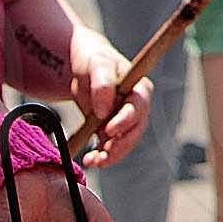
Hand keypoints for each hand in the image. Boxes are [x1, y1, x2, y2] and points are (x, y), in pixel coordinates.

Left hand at [68, 30, 148, 168]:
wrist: (83, 68)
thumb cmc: (93, 61)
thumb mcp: (96, 64)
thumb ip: (102, 83)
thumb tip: (103, 109)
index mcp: (139, 87)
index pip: (139, 107)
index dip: (126, 121)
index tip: (108, 130)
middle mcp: (136, 106)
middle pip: (136, 129)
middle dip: (121, 144)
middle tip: (103, 153)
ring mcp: (126, 120)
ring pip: (126, 142)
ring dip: (111, 155)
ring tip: (93, 161)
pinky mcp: (113, 130)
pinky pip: (112, 147)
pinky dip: (102, 156)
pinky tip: (89, 160)